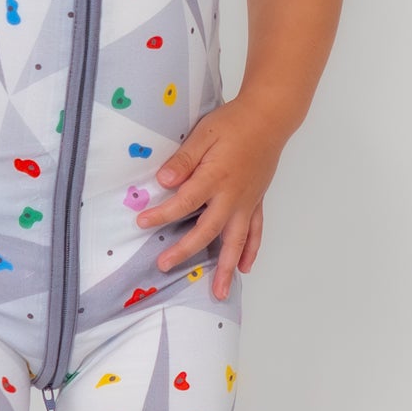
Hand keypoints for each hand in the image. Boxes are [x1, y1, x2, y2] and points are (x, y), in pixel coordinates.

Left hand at [142, 95, 286, 299]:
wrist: (269, 118)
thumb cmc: (234, 122)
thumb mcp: (203, 134)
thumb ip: (184, 160)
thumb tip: (163, 181)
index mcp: (216, 177)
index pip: (185, 202)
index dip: (162, 214)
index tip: (142, 222)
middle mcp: (233, 196)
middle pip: (208, 230)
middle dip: (185, 250)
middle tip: (164, 265)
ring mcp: (247, 202)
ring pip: (236, 241)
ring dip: (227, 268)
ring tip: (219, 292)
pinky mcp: (256, 202)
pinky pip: (255, 232)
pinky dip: (251, 251)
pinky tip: (245, 268)